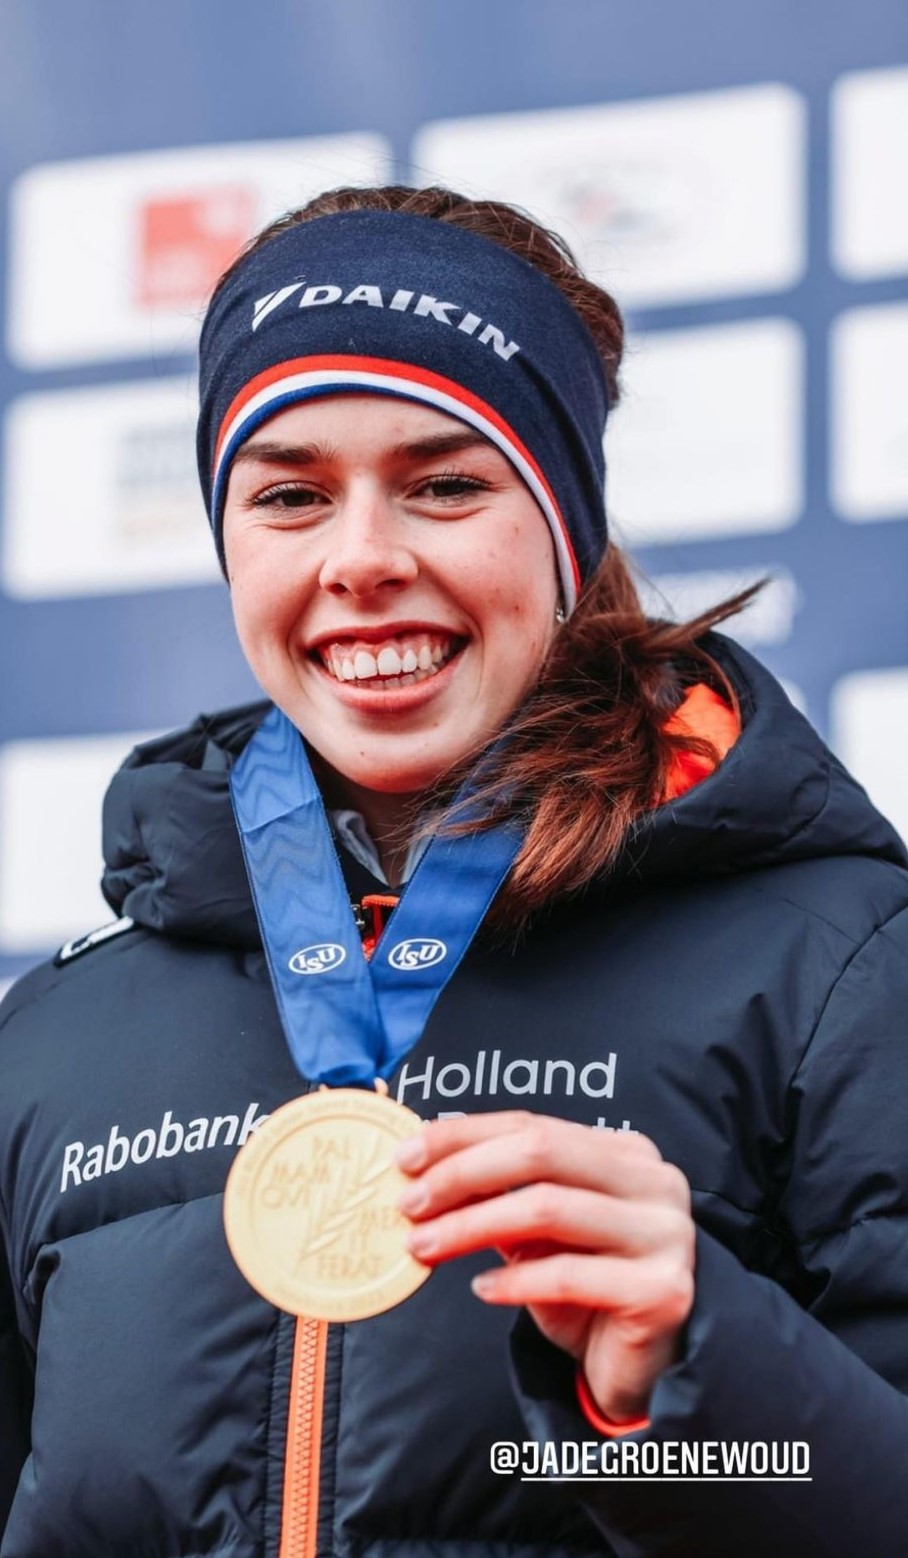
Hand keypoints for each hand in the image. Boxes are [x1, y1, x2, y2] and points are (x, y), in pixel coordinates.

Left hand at [396, 1111, 694, 1425]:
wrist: (644, 1370)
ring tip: (423, 1247)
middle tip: (409, 1204)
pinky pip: (568, 1275)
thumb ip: (500, 1198)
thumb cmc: (586, 1292)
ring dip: (471, 1226)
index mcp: (624, 1153)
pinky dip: (514, 1280)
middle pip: (539, 1153)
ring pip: (547, 1208)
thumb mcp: (537, 1236)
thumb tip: (422, 1172)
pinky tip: (480, 1289)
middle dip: (461, 1174)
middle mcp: (654, 1181)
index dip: (462, 1137)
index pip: (532, 1126)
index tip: (405, 1158)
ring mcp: (665, 1232)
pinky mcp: (662, 1289)